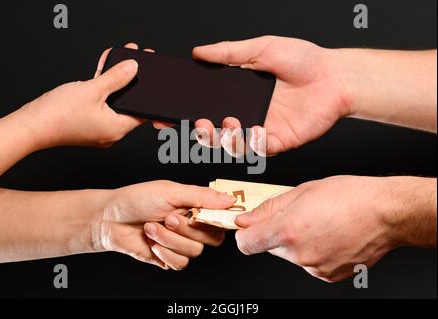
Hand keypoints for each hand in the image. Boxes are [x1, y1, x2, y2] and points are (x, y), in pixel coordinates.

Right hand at [18, 43, 169, 148]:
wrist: (31, 126)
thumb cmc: (58, 115)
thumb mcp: (92, 90)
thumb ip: (116, 77)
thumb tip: (132, 67)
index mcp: (118, 128)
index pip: (143, 111)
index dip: (147, 92)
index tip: (150, 77)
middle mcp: (111, 132)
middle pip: (127, 103)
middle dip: (129, 80)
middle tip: (134, 61)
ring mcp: (99, 129)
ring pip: (113, 101)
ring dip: (114, 81)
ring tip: (118, 59)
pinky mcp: (88, 123)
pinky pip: (101, 104)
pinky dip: (102, 89)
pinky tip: (102, 69)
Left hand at [92, 180, 235, 269]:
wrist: (110, 220)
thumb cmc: (137, 199)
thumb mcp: (170, 191)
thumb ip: (201, 196)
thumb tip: (230, 199)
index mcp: (196, 206)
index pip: (221, 217)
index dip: (218, 219)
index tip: (206, 216)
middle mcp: (192, 226)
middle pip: (212, 237)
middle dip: (187, 229)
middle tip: (168, 218)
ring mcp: (181, 243)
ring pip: (194, 251)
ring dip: (170, 239)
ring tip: (151, 227)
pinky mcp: (170, 258)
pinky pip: (180, 263)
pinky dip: (164, 252)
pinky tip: (151, 242)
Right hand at [193, 36, 351, 156]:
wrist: (334, 76)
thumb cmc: (304, 60)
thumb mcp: (261, 48)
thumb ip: (229, 53)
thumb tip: (199, 52)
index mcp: (242, 94)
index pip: (212, 106)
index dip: (197, 111)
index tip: (185, 111)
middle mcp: (250, 113)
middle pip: (219, 130)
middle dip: (205, 132)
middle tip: (202, 124)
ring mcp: (263, 129)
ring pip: (235, 144)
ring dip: (226, 139)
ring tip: (230, 123)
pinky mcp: (278, 141)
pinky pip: (259, 149)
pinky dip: (252, 144)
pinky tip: (254, 130)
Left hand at [234, 176, 405, 281]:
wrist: (386, 213)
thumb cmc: (349, 196)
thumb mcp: (302, 191)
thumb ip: (269, 208)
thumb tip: (246, 218)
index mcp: (288, 230)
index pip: (246, 243)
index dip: (245, 233)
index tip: (248, 226)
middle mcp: (299, 254)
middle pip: (269, 247)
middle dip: (276, 233)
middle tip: (296, 216)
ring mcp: (314, 268)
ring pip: (291, 255)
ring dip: (296, 242)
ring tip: (319, 224)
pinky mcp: (328, 275)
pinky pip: (309, 263)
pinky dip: (313, 251)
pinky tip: (329, 236)